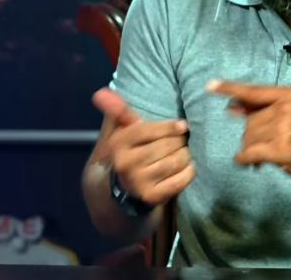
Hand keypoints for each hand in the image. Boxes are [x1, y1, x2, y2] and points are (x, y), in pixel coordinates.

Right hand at [92, 88, 194, 205]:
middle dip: (179, 141)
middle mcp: (125, 164)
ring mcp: (138, 182)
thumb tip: (101, 92)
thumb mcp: (122, 130)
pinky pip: (181, 180)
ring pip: (175, 161)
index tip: (182, 125)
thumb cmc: (130, 151)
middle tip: (183, 141)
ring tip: (185, 152)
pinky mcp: (152, 197)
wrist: (124, 188)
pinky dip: (189, 172)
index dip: (170, 127)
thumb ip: (118, 110)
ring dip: (186, 155)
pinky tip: (187, 167)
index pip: (148, 129)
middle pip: (166, 145)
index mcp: (118, 143)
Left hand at [206, 80, 290, 184]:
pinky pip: (249, 153)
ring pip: (248, 138)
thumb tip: (231, 106)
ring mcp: (284, 128)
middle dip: (253, 136)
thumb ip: (262, 109)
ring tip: (268, 155)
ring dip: (252, 150)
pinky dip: (246, 160)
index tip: (210, 85)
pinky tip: (253, 164)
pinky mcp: (281, 149)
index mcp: (288, 95)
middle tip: (270, 145)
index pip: (253, 91)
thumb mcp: (290, 115)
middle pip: (249, 122)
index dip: (230, 89)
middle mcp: (285, 108)